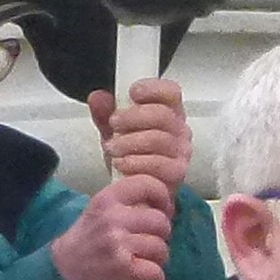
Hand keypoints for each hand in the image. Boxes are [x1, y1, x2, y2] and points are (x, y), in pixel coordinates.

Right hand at [49, 177, 179, 279]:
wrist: (62, 271)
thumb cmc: (86, 240)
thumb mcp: (100, 210)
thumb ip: (127, 203)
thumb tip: (163, 205)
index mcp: (108, 199)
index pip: (147, 184)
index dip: (163, 197)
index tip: (164, 210)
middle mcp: (112, 218)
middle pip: (160, 221)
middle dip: (163, 234)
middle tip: (153, 242)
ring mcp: (117, 243)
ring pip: (161, 247)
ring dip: (159, 258)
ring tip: (148, 261)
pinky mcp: (122, 268)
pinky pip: (155, 272)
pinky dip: (156, 278)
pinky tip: (149, 278)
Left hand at [87, 76, 190, 192]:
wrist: (137, 191)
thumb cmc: (132, 155)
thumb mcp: (114, 131)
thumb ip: (105, 113)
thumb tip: (97, 98)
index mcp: (169, 111)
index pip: (171, 92)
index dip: (153, 88)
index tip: (132, 92)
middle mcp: (180, 129)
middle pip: (163, 114)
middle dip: (133, 117)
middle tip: (113, 123)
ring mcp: (181, 152)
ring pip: (159, 139)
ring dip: (130, 142)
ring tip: (112, 147)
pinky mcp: (177, 173)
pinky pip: (159, 164)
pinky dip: (136, 163)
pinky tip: (121, 163)